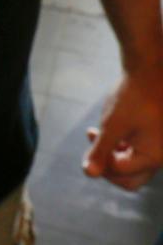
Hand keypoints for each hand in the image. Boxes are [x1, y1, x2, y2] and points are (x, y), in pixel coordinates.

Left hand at [82, 65, 162, 190]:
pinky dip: (121, 142)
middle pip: (131, 176)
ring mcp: (160, 145)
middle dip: (108, 165)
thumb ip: (100, 151)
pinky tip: (107, 127)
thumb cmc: (132, 96)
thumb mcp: (112, 125)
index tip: (91, 141)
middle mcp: (161, 155)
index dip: (101, 163)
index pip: (122, 174)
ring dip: (112, 152)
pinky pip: (138, 148)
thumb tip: (88, 174)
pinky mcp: (157, 133)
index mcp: (154, 157)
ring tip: (93, 134)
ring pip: (133, 161)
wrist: (150, 68)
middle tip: (93, 151)